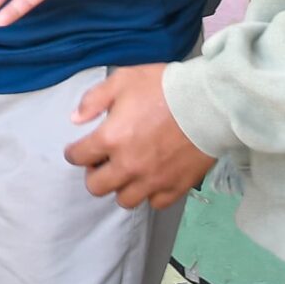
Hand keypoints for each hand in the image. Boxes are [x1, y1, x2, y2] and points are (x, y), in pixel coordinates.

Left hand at [63, 64, 213, 209]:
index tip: (81, 148)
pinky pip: (155, 203)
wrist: (209, 102)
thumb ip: (94, 100)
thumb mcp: (123, 80)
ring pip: (124, 200)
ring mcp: (153, 180)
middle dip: (95, 173)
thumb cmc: (163, 87)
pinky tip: (153, 178)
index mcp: (111, 139)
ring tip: (129, 171)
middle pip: (96, 187)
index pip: (77, 156)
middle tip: (105, 161)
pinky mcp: (176, 187)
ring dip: (122, 187)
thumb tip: (75, 119)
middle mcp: (128, 165)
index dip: (75, 151)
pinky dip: (151, 194)